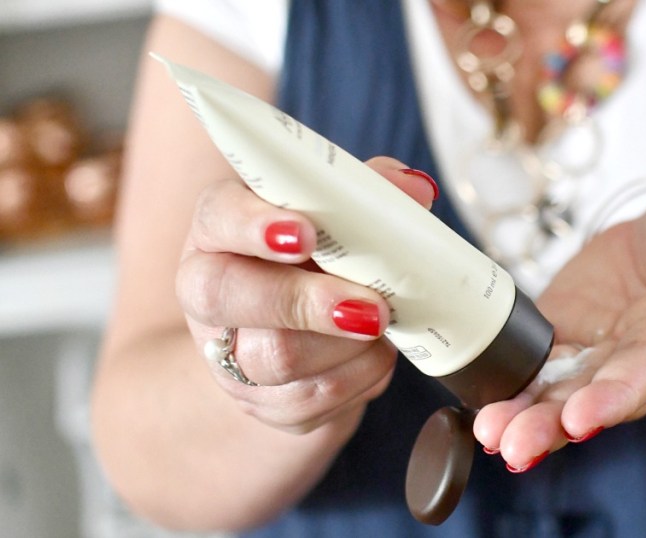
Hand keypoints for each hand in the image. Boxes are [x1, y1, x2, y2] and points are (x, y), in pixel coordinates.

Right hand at [176, 157, 438, 433]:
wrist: (305, 334)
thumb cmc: (322, 260)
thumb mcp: (338, 216)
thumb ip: (370, 193)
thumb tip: (414, 190)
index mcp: (220, 228)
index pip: (218, 215)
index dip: (255, 225)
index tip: (304, 235)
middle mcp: (209, 291)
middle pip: (228, 296)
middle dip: (305, 301)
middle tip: (370, 307)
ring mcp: (227, 356)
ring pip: (273, 359)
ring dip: (345, 346)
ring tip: (384, 327)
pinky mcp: (260, 405)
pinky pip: (308, 402)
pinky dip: (358, 377)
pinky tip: (377, 354)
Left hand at [474, 184, 645, 469]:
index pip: (644, 375)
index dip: (613, 396)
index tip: (582, 416)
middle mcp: (630, 363)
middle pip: (589, 402)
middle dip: (550, 426)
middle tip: (514, 444)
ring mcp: (591, 356)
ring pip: (553, 396)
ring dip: (521, 418)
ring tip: (490, 433)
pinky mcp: (558, 337)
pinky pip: (528, 368)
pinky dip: (504, 387)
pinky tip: (477, 406)